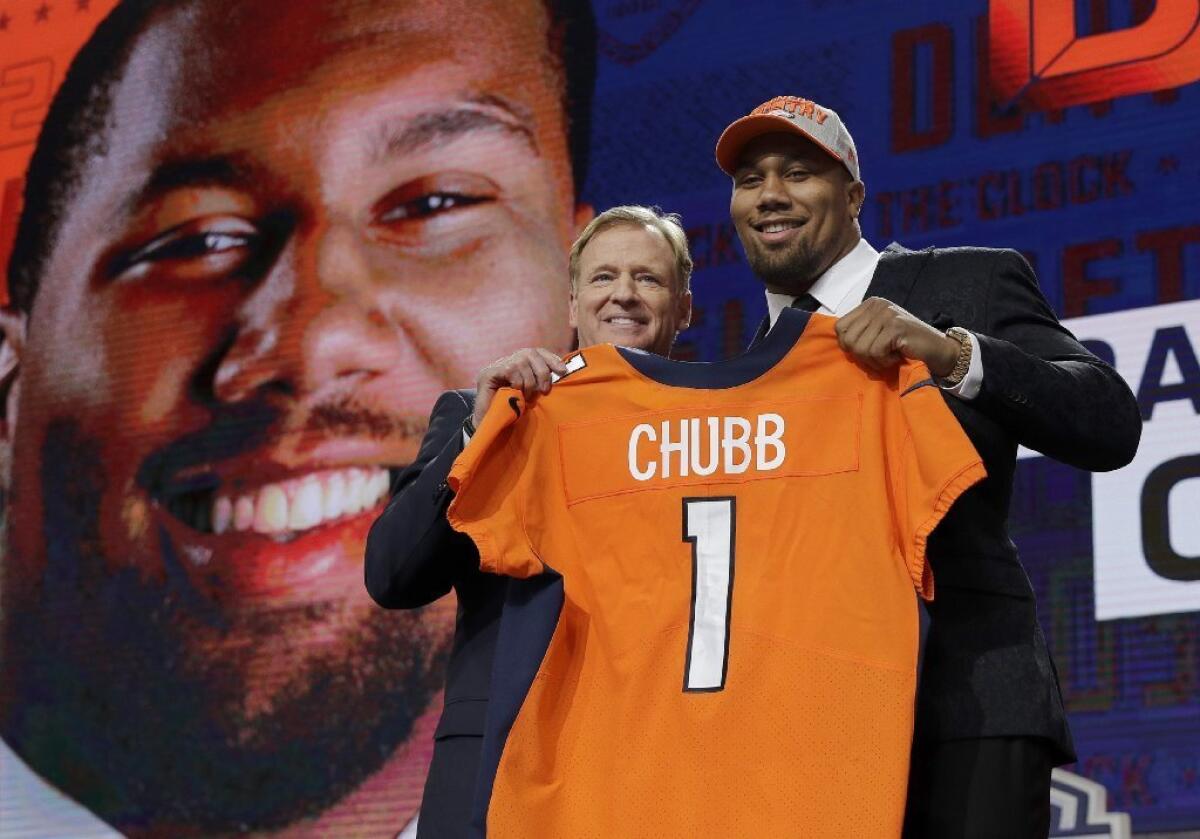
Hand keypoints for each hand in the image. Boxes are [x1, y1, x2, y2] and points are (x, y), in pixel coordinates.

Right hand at [472, 348, 567, 427]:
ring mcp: (497, 365)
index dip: (551, 359)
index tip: (562, 371)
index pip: (538, 352)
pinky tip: (514, 394)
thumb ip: (542, 382)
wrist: (489, 423)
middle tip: (544, 391)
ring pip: (522, 362)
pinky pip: (511, 371)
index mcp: (521, 363)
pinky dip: (517, 384)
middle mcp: (509, 360)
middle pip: (532, 353)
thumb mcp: (532, 394)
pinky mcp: (489, 372)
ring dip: (528, 383)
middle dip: (542, 372)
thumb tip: (563, 373)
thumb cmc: (512, 410)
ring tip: (525, 397)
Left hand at [834, 297, 958, 375]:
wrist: (939, 351)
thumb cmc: (906, 347)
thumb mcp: (878, 335)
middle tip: (882, 356)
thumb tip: (838, 342)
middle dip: (863, 356)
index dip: (849, 346)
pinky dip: (885, 361)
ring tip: (891, 355)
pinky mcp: (895, 326)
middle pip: (847, 339)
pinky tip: (899, 356)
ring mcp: (886, 314)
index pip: (839, 327)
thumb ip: (860, 333)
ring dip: (875, 360)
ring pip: (860, 348)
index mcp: (870, 304)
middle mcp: (877, 305)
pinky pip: (875, 352)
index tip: (869, 351)